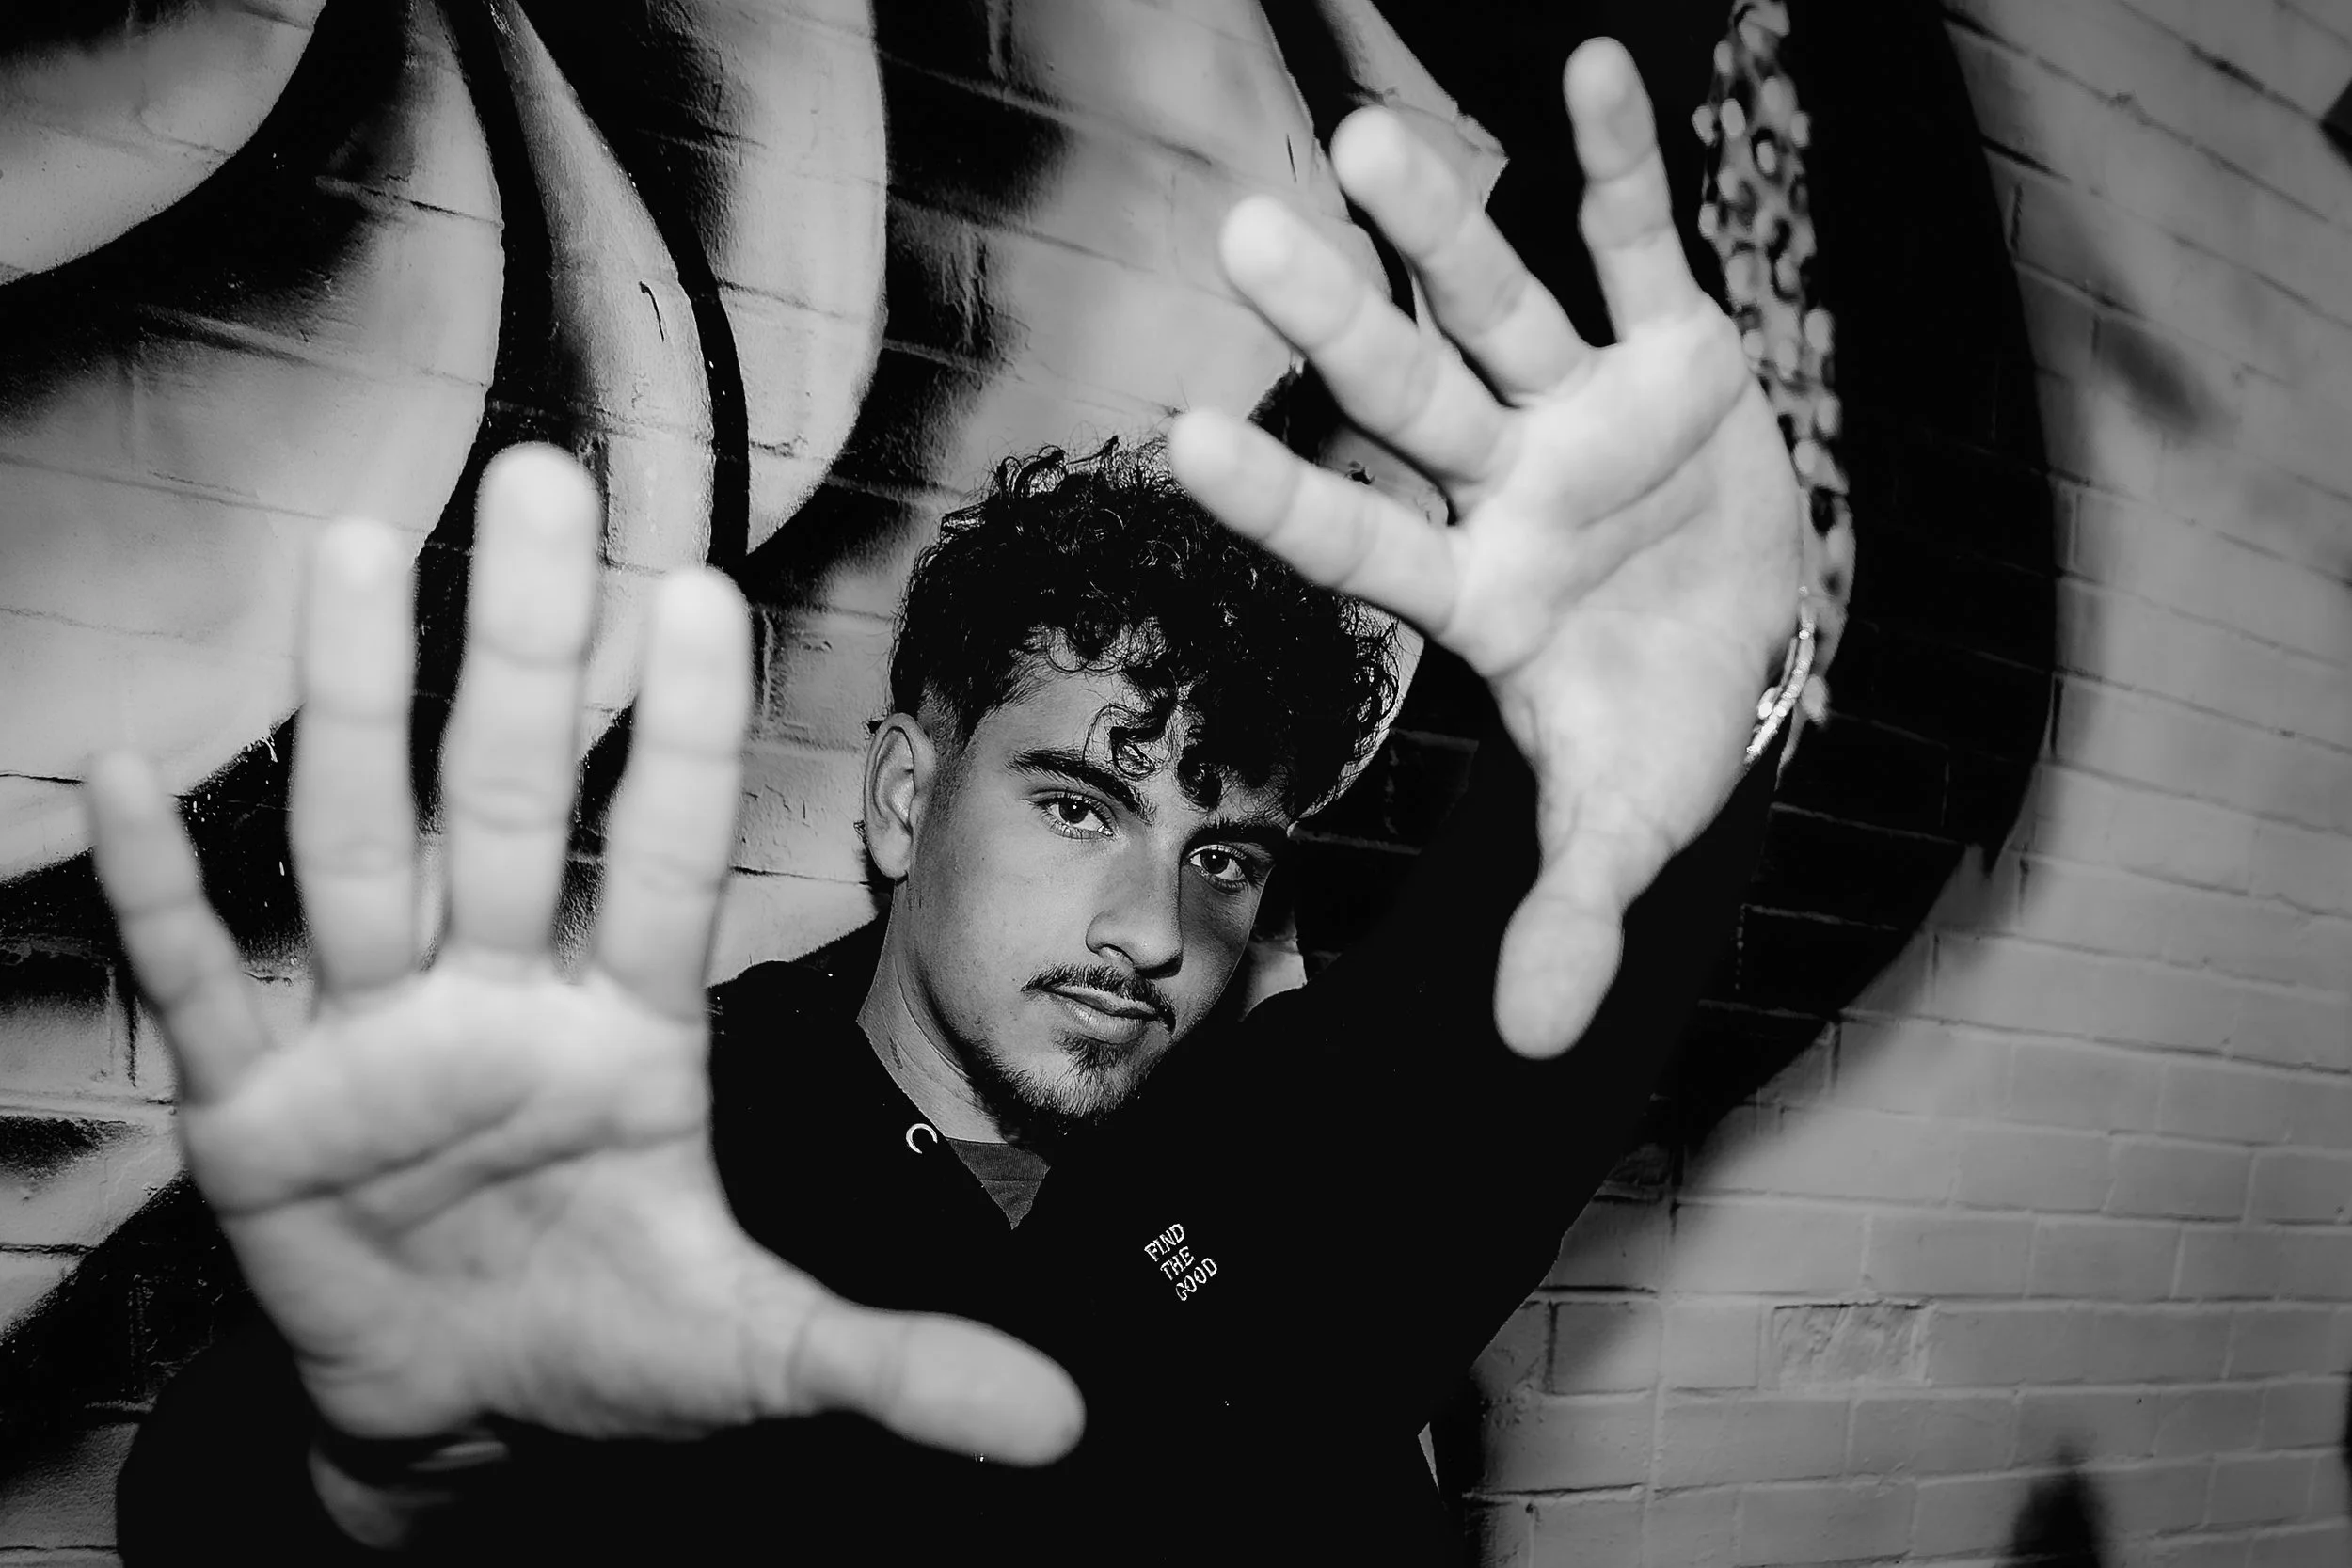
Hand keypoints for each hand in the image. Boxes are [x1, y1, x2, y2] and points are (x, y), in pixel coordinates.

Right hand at [86, 450, 1081, 1483]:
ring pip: (360, 846)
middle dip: (520, 651)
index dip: (678, 738)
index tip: (701, 593)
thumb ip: (899, 1365)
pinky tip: (126, 769)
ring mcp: (373, 1039)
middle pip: (507, 800)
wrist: (461, 1416)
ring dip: (355, 705)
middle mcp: (501, 999)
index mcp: (630, 1033)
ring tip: (355, 548)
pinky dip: (163, 891)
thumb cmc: (612, 1347)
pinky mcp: (253, 1109)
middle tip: (545, 477)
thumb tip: (1070, 1426)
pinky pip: (204, 983)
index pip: (662, 857)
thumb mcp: (760, 1360)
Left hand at [1169, 40, 1802, 1057]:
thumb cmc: (1654, 725)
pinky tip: (1585, 66)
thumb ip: (1571, 911)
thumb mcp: (1624, 823)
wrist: (1740, 639)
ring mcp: (1581, 411)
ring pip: (1496, 304)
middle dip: (1337, 321)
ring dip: (1446, 221)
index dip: (1281, 498)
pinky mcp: (1672, 354)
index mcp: (1474, 593)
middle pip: (1404, 394)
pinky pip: (1642, 246)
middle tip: (1238, 232)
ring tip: (1372, 129)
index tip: (1179, 438)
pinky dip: (1622, 166)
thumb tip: (1532, 1043)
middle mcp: (1503, 485)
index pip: (1356, 541)